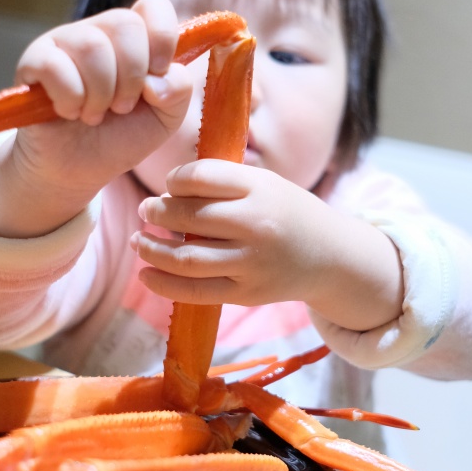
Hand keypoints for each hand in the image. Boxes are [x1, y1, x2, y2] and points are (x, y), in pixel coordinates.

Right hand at [0, 0, 192, 236]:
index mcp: (135, 38)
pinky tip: (69, 112)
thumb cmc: (120, 137)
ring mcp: (64, 42)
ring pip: (91, 46)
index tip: (157, 76)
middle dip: (132, 76)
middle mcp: (99, 31)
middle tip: (122, 107)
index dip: (162, 39)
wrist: (77, 169)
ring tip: (95, 115)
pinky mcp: (33, 61)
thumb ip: (179, 91)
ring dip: (101, 94)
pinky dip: (71, 99)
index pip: (154, 6)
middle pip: (124, 23)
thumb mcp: (165, 118)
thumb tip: (157, 80)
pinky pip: (55, 66)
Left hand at [132, 161, 404, 330]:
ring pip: (186, 258)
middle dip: (156, 212)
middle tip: (146, 210)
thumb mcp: (266, 184)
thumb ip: (224, 181)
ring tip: (139, 241)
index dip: (175, 179)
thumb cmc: (288, 214)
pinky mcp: (247, 293)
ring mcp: (252, 262)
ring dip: (152, 249)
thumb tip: (167, 189)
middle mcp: (257, 224)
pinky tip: (145, 274)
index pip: (202, 176)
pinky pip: (195, 291)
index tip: (168, 184)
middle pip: (189, 217)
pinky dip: (163, 284)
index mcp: (261, 188)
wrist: (332, 258)